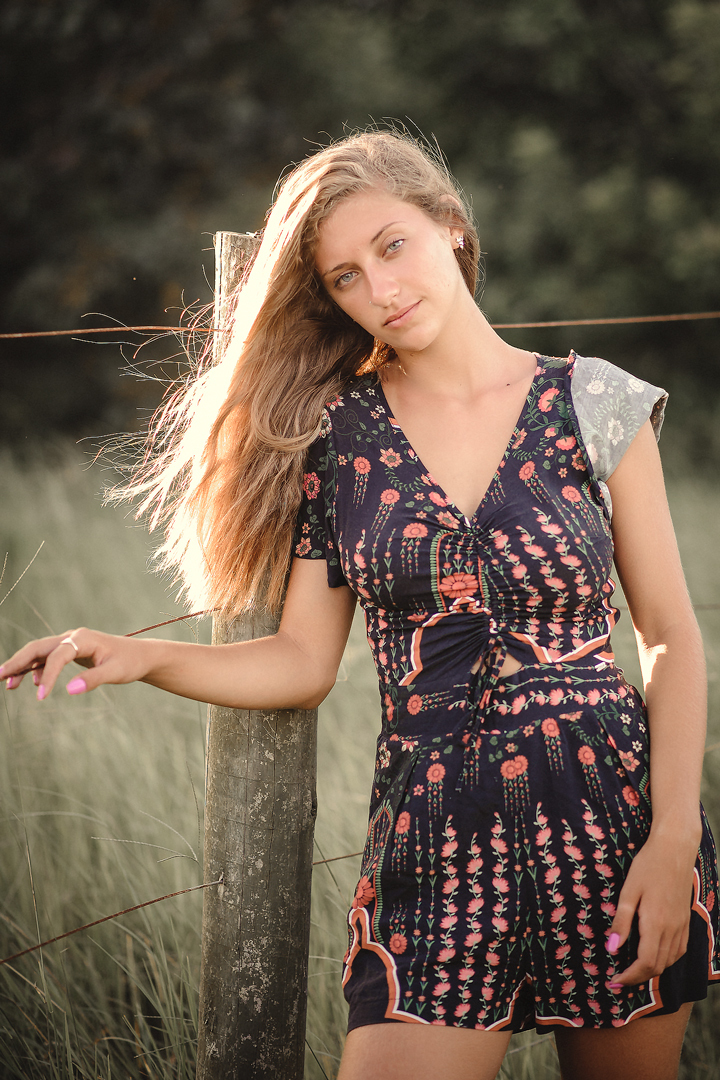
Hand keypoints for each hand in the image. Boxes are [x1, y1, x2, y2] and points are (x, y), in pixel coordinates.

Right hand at [0, 628, 151, 699]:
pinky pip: (47, 658)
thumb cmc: (130, 662)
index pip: (57, 655)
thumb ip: (93, 679)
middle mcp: (72, 637)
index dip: (47, 675)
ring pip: (40, 652)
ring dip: (22, 665)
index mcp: (83, 638)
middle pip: (39, 647)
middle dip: (18, 661)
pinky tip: (31, 683)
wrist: (140, 656)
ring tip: (6, 683)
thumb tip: (70, 690)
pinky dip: (35, 668)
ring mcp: (70, 643)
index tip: (41, 697)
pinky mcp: (70, 651)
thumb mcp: (116, 672)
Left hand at [606, 824, 700, 987]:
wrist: (674, 849)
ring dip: (652, 970)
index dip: (630, 976)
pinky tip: (655, 954)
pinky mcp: (686, 920)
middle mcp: (672, 929)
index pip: (645, 963)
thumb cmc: (647, 866)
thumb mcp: (628, 891)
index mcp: (656, 924)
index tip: (615, 980)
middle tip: (620, 978)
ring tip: (633, 969)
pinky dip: (666, 959)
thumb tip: (612, 949)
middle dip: (638, 977)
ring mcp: (682, 925)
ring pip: (670, 961)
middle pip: (658, 966)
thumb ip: (621, 921)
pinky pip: (679, 950)